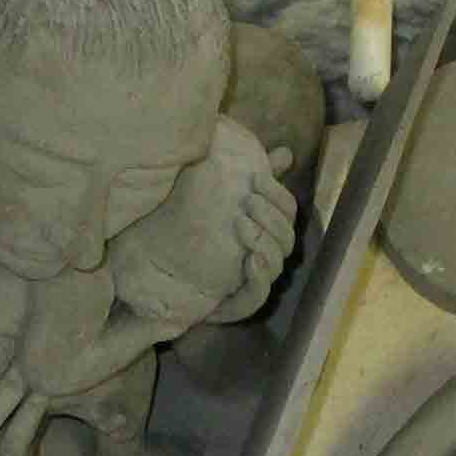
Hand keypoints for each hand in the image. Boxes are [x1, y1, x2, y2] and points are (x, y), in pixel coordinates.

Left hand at [207, 135, 297, 323]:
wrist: (167, 276)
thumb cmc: (200, 233)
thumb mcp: (221, 198)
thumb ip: (247, 176)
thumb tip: (283, 151)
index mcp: (268, 230)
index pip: (288, 211)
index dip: (278, 194)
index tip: (255, 178)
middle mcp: (268, 256)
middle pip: (287, 237)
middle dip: (270, 217)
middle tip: (248, 201)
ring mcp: (256, 281)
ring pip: (277, 263)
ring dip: (263, 242)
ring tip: (241, 224)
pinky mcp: (241, 303)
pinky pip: (258, 295)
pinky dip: (258, 277)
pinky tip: (249, 259)